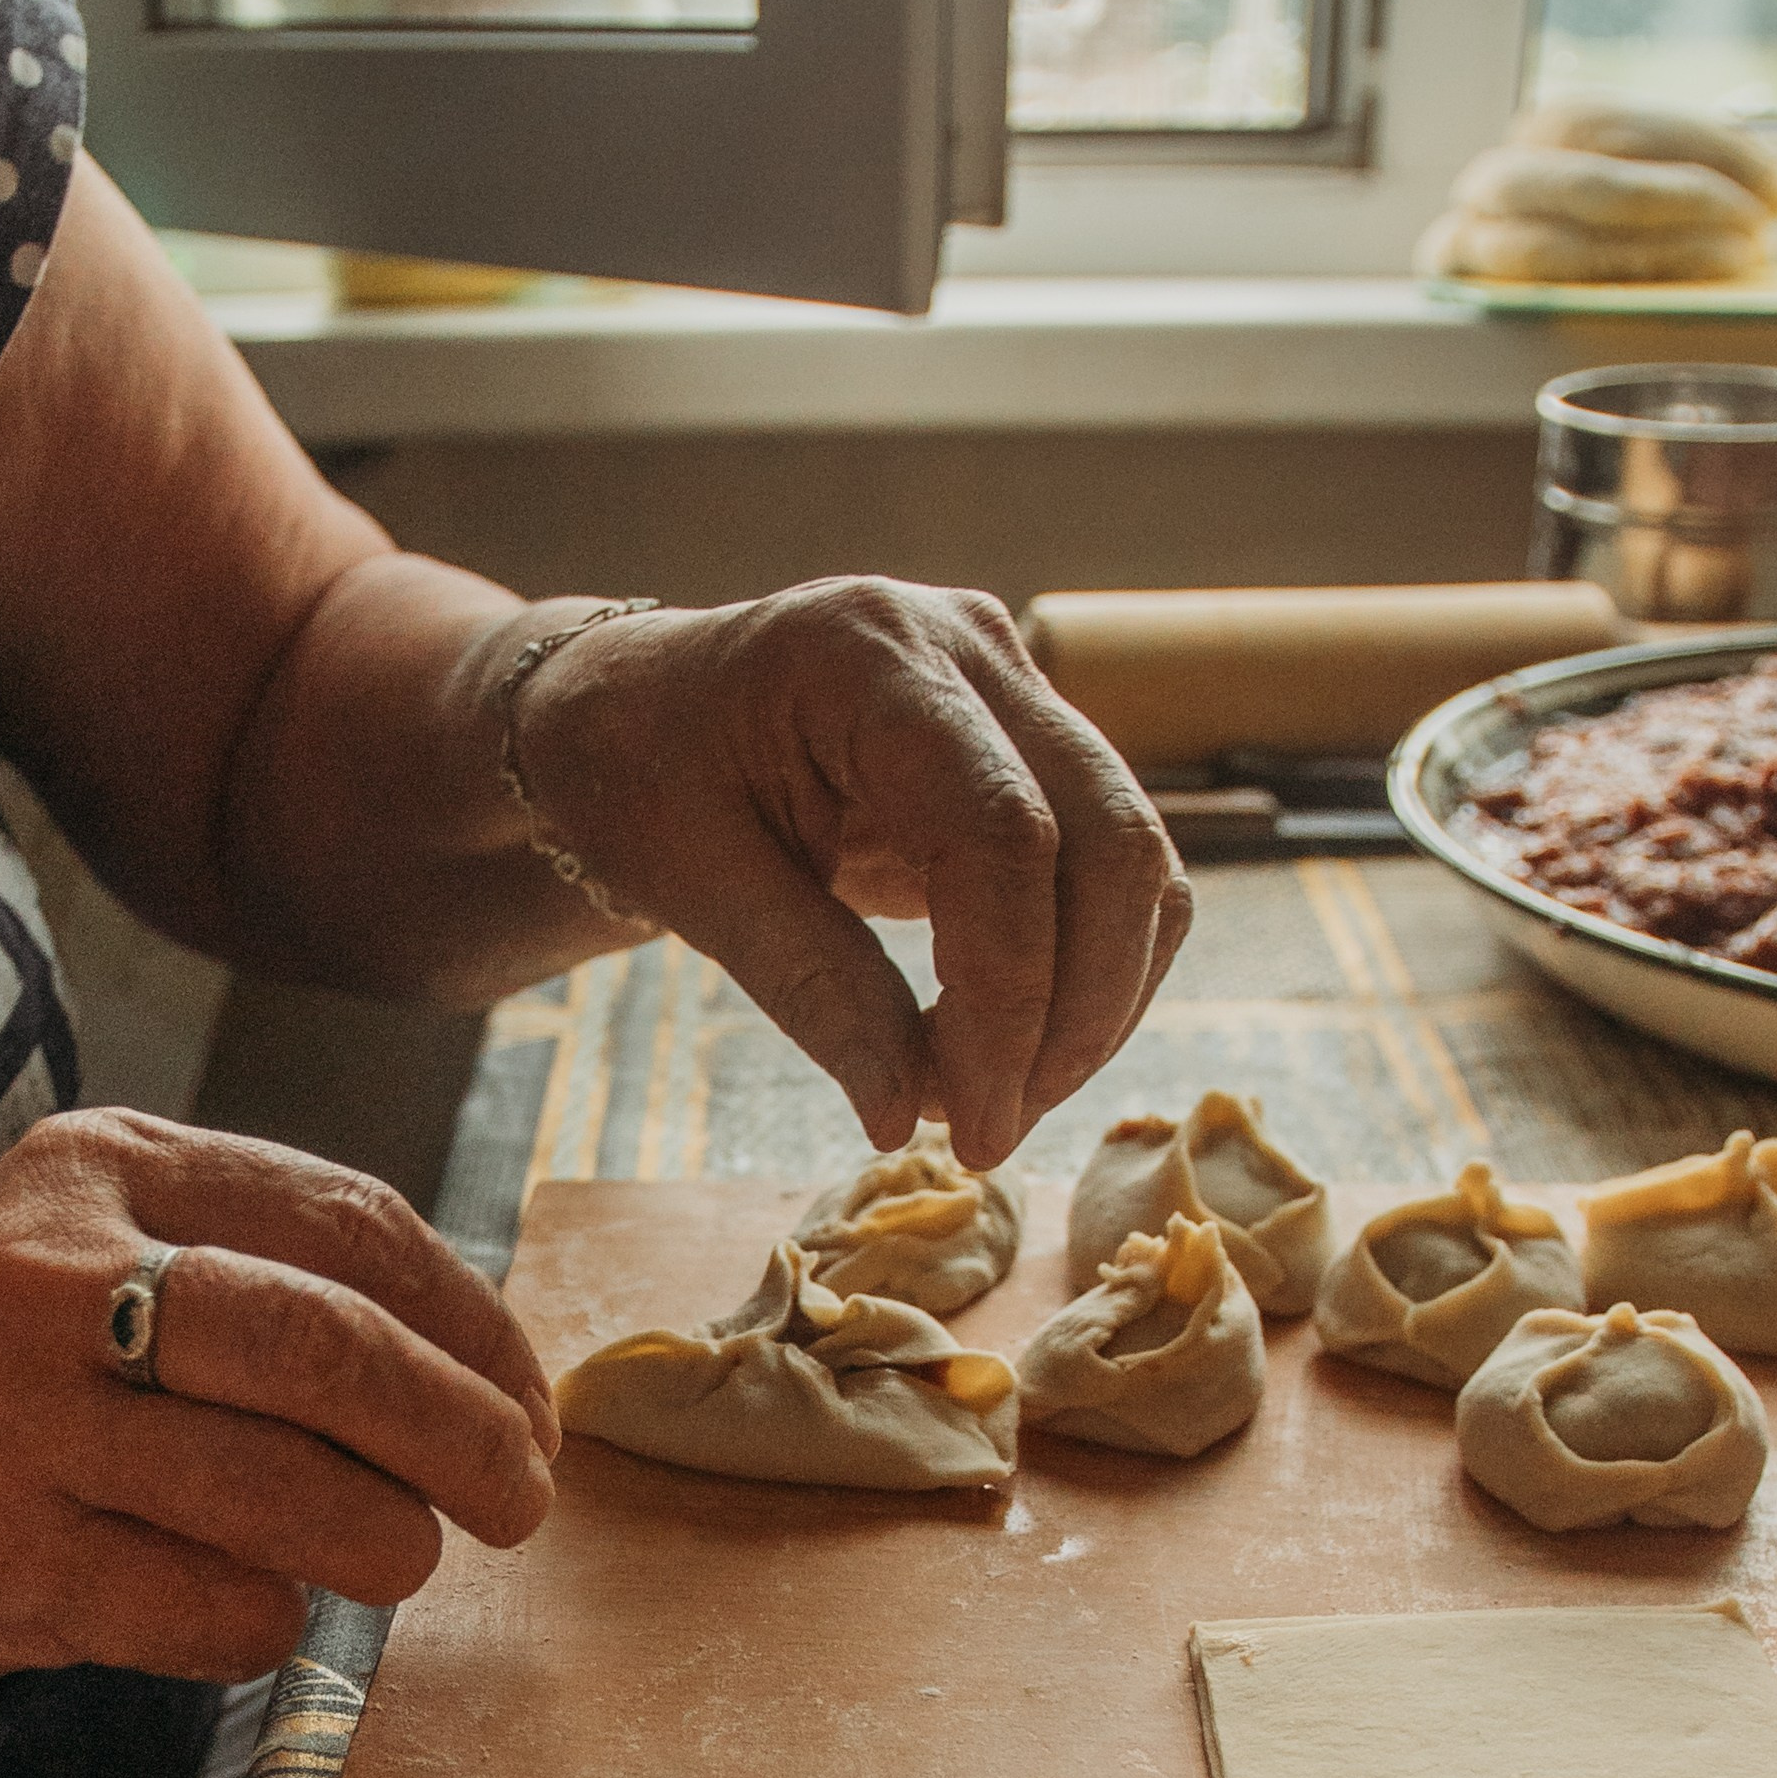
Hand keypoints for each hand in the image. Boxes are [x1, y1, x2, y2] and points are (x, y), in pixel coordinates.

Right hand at [0, 1108, 557, 1685]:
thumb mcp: (102, 1247)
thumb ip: (270, 1268)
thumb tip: (492, 1379)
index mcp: (103, 1168)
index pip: (354, 1227)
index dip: (479, 1329)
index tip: (533, 1407)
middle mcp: (49, 1279)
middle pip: (329, 1348)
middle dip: (465, 1435)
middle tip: (521, 1500)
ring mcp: (13, 1424)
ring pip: (287, 1493)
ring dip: (385, 1543)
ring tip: (394, 1558)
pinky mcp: (2, 1562)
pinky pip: (215, 1610)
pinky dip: (271, 1621)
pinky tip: (253, 1606)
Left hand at [511, 580, 1190, 1168]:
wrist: (638, 706)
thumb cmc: (641, 778)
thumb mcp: (696, 886)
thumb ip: (811, 987)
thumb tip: (907, 1115)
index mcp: (865, 655)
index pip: (1004, 831)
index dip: (1009, 994)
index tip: (972, 1122)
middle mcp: (969, 646)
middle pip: (1109, 841)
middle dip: (1073, 1014)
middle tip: (992, 1131)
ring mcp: (1018, 686)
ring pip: (1138, 860)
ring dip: (1094, 1005)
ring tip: (996, 1098)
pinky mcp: (1040, 741)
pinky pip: (1117, 868)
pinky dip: (1090, 974)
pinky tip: (1012, 1046)